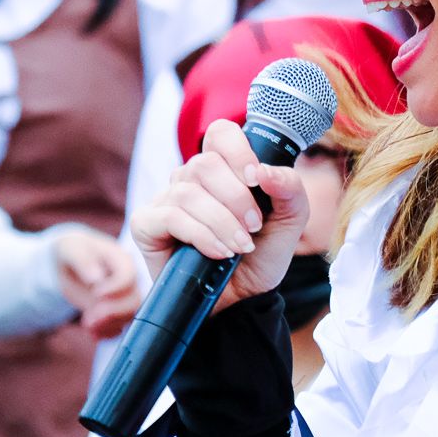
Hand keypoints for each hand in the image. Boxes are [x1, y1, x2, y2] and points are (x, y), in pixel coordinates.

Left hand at [55, 228, 141, 338]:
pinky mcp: (115, 312)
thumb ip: (83, 260)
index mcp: (122, 260)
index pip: (128, 277)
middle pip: (133, 301)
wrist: (69, 262)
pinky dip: (106, 333)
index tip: (96, 292)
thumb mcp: (72, 249)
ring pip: (128, 317)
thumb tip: (96, 278)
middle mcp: (128, 281)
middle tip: (89, 318)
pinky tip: (92, 333)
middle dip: (112, 313)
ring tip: (87, 326)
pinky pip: (118, 327)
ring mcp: (123, 298)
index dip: (115, 288)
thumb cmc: (73, 250)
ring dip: (108, 325)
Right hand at [131, 118, 308, 313]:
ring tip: (239, 247)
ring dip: (222, 222)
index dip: (238, 151)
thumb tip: (266, 170)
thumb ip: (290, 190)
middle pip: (206, 164)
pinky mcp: (147, 224)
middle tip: (253, 227)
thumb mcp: (289, 223)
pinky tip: (217, 253)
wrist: (240, 302)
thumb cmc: (259, 259)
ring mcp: (165, 200)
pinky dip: (201, 235)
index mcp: (223, 171)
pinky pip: (170, 216)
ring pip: (189, 191)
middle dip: (237, 198)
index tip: (256, 179)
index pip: (221, 134)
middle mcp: (190, 179)